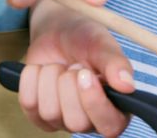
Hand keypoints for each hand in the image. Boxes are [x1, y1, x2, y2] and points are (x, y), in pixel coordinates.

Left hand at [19, 1, 134, 135]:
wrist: (58, 29)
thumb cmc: (86, 38)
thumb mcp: (103, 45)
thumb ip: (116, 64)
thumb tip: (127, 86)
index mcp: (116, 106)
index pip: (110, 126)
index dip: (96, 104)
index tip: (86, 75)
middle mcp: (91, 119)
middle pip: (76, 123)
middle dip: (69, 87)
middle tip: (74, 65)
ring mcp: (62, 119)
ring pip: (50, 113)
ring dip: (51, 80)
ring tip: (60, 65)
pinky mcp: (37, 115)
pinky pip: (29, 104)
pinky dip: (32, 80)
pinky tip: (42, 69)